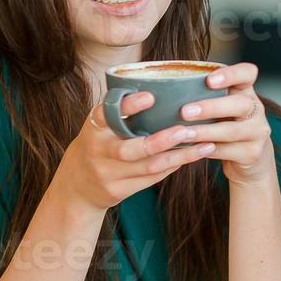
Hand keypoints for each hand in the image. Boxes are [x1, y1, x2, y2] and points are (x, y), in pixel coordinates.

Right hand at [59, 92, 214, 212]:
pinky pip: (151, 178)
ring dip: (179, 156)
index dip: (128, 105)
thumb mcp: (99, 125)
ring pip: (148, 167)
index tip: (151, 96)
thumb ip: (120, 111)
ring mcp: (108, 174)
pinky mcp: (118, 191)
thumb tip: (163, 89)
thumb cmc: (98, 144)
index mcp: (93, 128)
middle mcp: (98, 151)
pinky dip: (173, 166)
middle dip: (160, 141)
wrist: (76, 186)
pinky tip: (191, 156)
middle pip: (130, 149)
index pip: (106, 114)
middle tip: (185, 130)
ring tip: (204, 145)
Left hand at [179, 61, 274, 188]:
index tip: (209, 80)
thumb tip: (160, 86)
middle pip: (240, 104)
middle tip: (185, 111)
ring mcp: (258, 132)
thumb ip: (202, 94)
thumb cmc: (224, 124)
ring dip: (206, 131)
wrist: (250, 157)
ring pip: (233, 130)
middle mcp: (255, 109)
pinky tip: (193, 149)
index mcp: (245, 91)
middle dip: (212, 107)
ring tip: (184, 134)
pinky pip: (230, 151)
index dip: (231, 74)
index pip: (248, 73)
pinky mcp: (253, 153)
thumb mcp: (220, 106)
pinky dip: (209, 150)